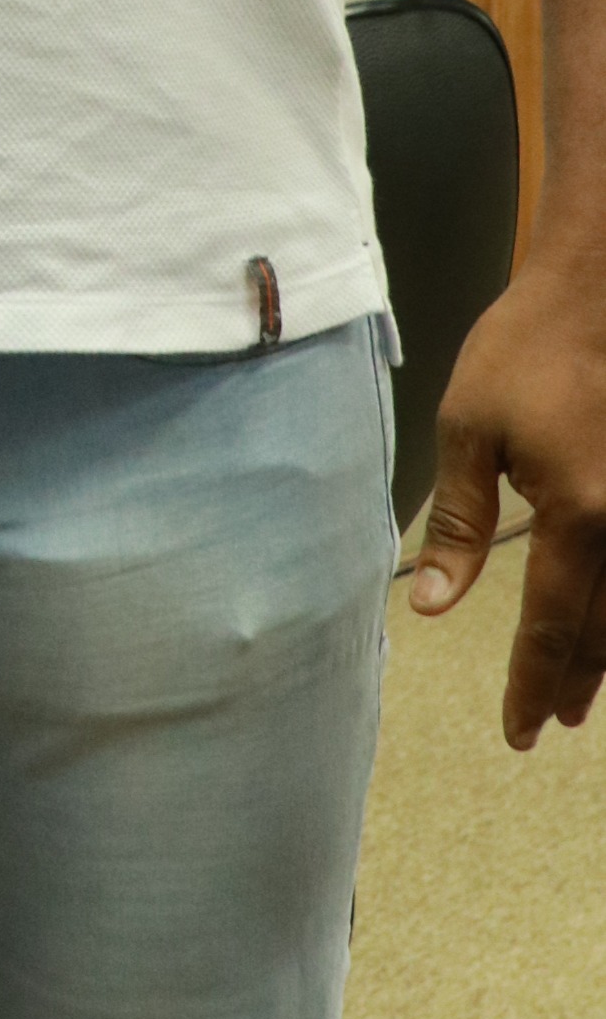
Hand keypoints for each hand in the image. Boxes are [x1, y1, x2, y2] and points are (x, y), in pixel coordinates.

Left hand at [409, 249, 605, 747]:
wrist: (597, 287)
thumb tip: (429, 605)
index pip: (552, 627)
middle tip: (548, 724)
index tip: (516, 731)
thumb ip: (457, 525)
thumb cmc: (527, 347)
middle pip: (604, 631)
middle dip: (573, 683)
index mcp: (579, 515)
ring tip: (582, 698)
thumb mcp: (469, 429)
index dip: (530, 683)